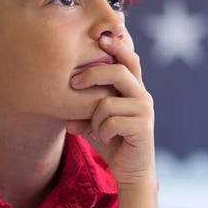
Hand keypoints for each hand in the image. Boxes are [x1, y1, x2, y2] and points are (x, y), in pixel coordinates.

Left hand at [67, 33, 155, 188]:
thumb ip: (82, 108)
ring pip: (107, 102)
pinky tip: (107, 140)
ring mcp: (145, 110)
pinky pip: (111, 122)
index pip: (129, 59)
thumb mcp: (92, 122)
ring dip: (94, 119)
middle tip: (73, 83)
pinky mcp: (144, 127)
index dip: (118, 45)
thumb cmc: (111, 142)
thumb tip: (62, 99)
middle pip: (119, 71)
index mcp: (133, 88)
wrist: (130, 171)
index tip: (101, 36)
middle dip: (93, 74)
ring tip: (97, 130)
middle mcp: (142, 95)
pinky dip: (101, 132)